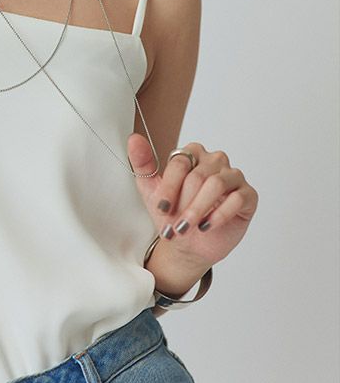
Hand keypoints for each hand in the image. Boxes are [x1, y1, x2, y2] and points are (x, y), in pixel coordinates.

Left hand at [127, 134, 258, 267]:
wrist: (188, 243)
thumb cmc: (172, 213)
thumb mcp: (151, 191)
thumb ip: (143, 163)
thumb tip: (134, 139)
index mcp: (192, 153)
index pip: (180, 163)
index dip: (169, 188)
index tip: (161, 208)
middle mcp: (214, 160)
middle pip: (198, 176)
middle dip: (184, 204)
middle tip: (176, 225)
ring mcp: (233, 176)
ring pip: (217, 184)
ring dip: (199, 209)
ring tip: (188, 228)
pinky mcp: (248, 195)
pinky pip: (237, 198)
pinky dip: (220, 214)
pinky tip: (207, 226)